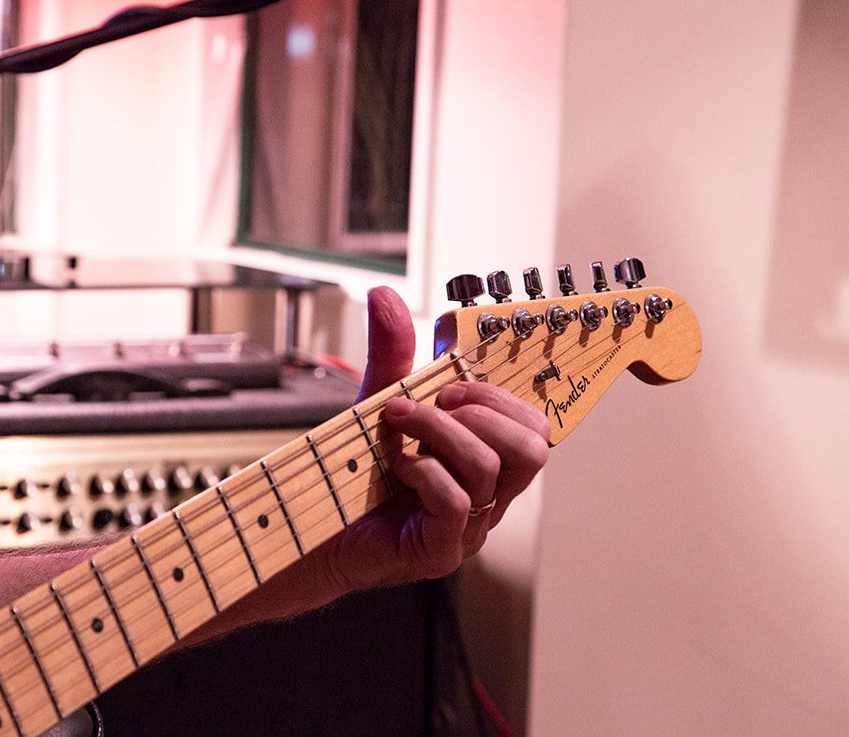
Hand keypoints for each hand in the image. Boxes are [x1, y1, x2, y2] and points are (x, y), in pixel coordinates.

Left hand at [314, 286, 549, 594]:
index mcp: (487, 463)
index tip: (449, 380)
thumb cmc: (354, 473)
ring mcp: (468, 529)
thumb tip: (386, 295)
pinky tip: (397, 467)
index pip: (535, 426)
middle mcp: (488, 497)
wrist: (312, 528)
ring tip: (399, 425)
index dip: (500, 394)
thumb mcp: (378, 402)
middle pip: (534, 446)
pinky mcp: (439, 552)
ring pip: (490, 467)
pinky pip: (456, 502)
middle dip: (483, 409)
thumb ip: (393, 355)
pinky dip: (424, 472)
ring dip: (439, 431)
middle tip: (434, 402)